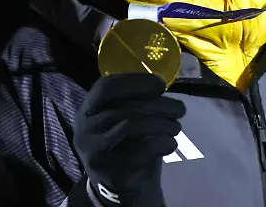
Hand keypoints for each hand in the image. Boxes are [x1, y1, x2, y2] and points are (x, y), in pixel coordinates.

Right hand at [73, 73, 185, 206]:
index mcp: (88, 109)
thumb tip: (160, 84)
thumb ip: (134, 100)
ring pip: (131, 126)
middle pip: (124, 107)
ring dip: (162, 124)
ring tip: (176, 127)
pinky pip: (140, 152)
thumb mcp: (123, 116)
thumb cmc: (126, 141)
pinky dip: (162, 144)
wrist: (118, 183)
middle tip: (180, 109)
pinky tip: (170, 144)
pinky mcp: (110, 172)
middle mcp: (84, 128)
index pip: (106, 86)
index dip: (135, 81)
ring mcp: (94, 152)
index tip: (160, 85)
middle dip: (159, 105)